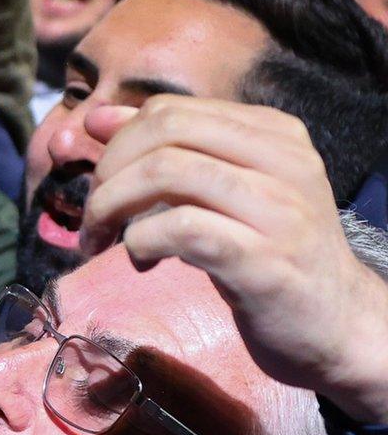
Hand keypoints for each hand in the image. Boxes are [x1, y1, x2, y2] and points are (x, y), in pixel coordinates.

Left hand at [80, 98, 387, 422]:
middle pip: (164, 132)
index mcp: (274, 134)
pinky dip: (141, 241)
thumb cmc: (270, 254)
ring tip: (106, 240)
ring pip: (167, 173)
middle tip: (96, 215)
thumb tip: (97, 118)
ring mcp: (279, 209)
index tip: (99, 182)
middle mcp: (284, 161)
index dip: (117, 143)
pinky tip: (142, 263)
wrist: (337, 324)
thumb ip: (168, 152)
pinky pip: (181, 229)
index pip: (171, 110)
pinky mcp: (264, 259)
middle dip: (109, 172)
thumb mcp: (222, 192)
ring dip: (112, 208)